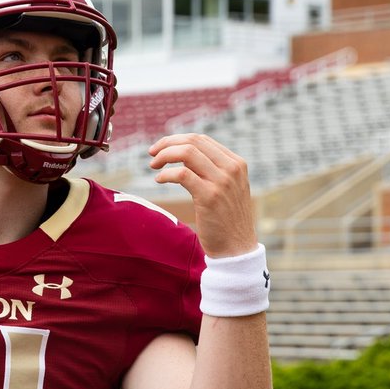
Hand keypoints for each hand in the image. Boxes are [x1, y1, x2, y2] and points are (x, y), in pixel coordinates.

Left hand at [148, 132, 257, 256]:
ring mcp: (221, 182)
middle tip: (152, 154)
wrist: (237, 249)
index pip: (202, 139)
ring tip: (153, 166)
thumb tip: (186, 155)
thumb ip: (215, 171)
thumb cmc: (227, 220)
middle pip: (193, 141)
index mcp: (236, 164)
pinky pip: (182, 174)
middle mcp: (231, 169)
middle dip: (167, 144)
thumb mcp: (228, 189)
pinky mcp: (209, 196)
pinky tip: (159, 180)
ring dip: (164, 156)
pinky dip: (166, 174)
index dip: (177, 140)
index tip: (161, 149)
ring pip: (187, 153)